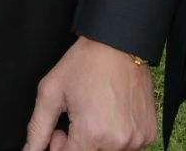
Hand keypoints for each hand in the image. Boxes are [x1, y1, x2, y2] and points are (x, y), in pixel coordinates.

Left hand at [22, 35, 155, 150]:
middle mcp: (117, 142)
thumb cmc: (85, 64)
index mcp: (92, 134)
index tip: (59, 132)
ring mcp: (136, 140)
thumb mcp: (51, 92)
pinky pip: (128, 147)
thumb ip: (38, 129)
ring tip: (94, 114)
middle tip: (76, 119)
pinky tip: (111, 114)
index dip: (60, 147)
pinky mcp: (148, 134)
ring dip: (98, 142)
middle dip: (78, 145)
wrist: (120, 44)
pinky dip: (116, 137)